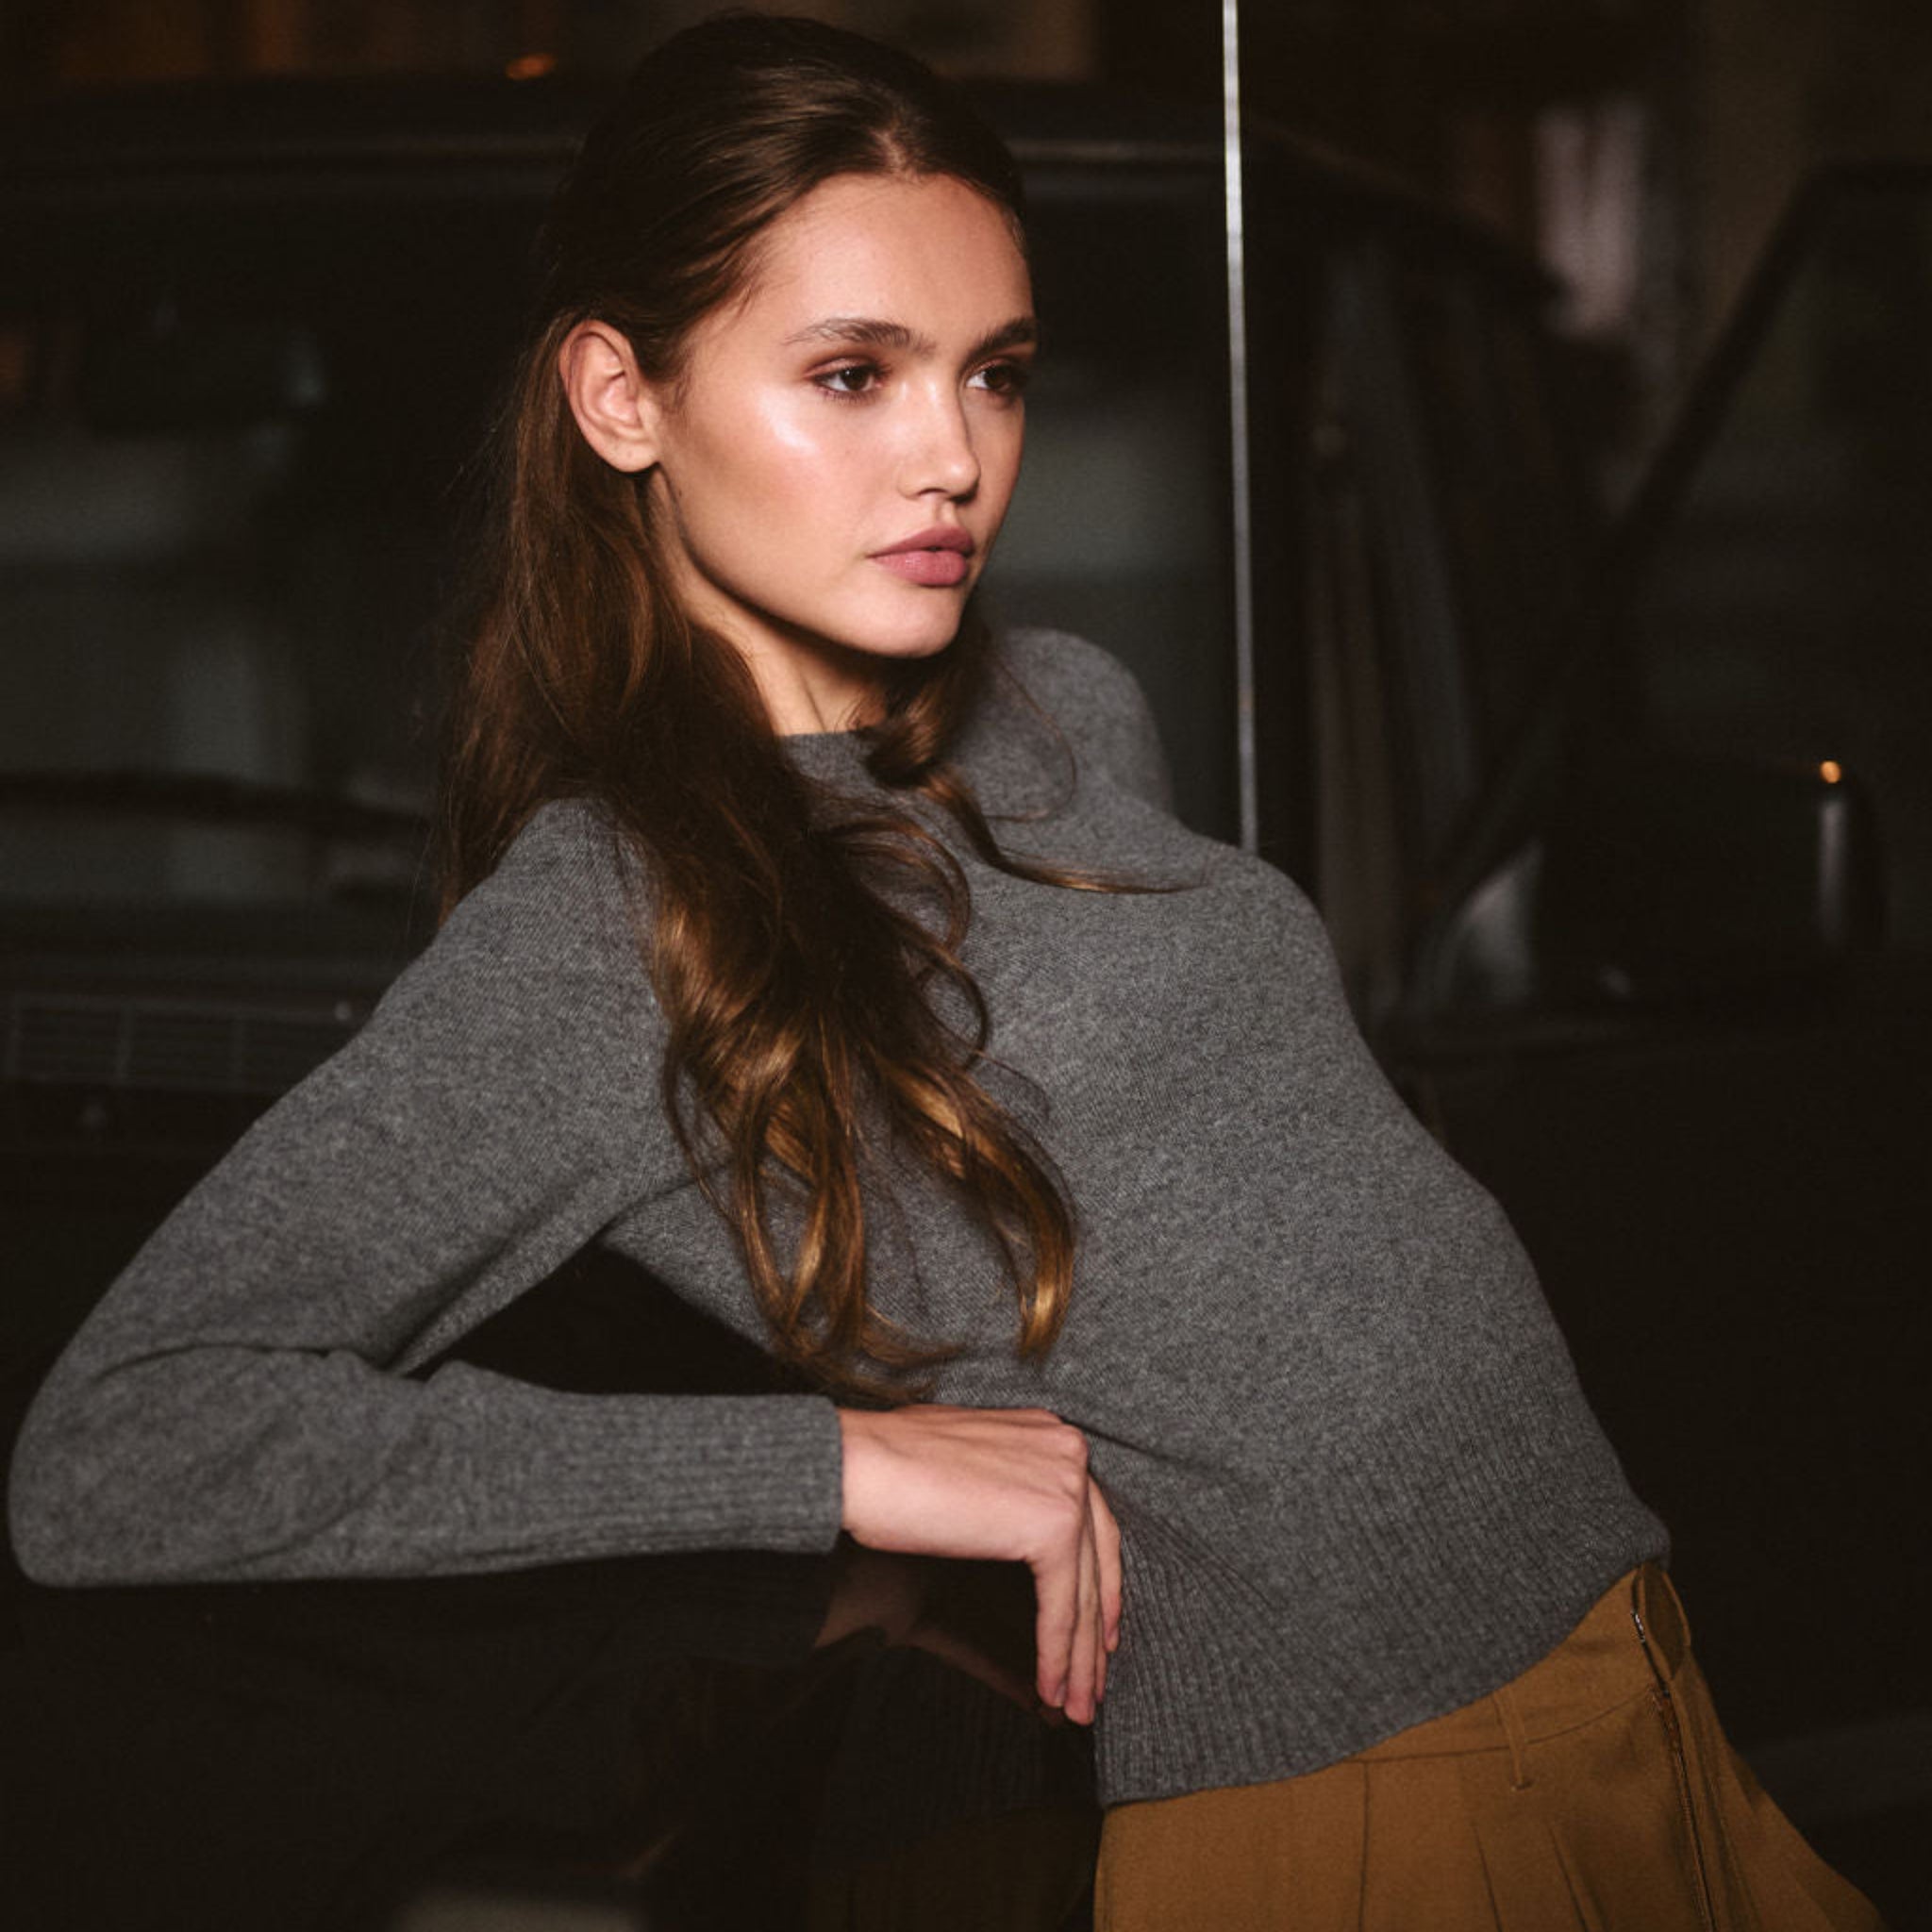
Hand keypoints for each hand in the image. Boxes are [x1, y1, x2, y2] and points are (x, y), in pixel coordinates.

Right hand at [836, 1405, 1121, 1724]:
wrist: (856, 1466)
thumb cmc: (888, 1469)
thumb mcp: (965, 1476)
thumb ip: (1001, 1496)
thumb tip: (1015, 1548)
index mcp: (1049, 1433)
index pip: (1090, 1519)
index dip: (1097, 1581)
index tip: (1097, 1629)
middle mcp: (1068, 1451)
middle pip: (1096, 1557)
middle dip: (1094, 1629)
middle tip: (1095, 1681)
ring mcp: (1065, 1484)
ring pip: (1081, 1590)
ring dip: (1080, 1658)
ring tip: (1077, 1706)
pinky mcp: (1052, 1525)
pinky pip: (1060, 1606)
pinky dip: (1055, 1654)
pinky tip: (1050, 1689)